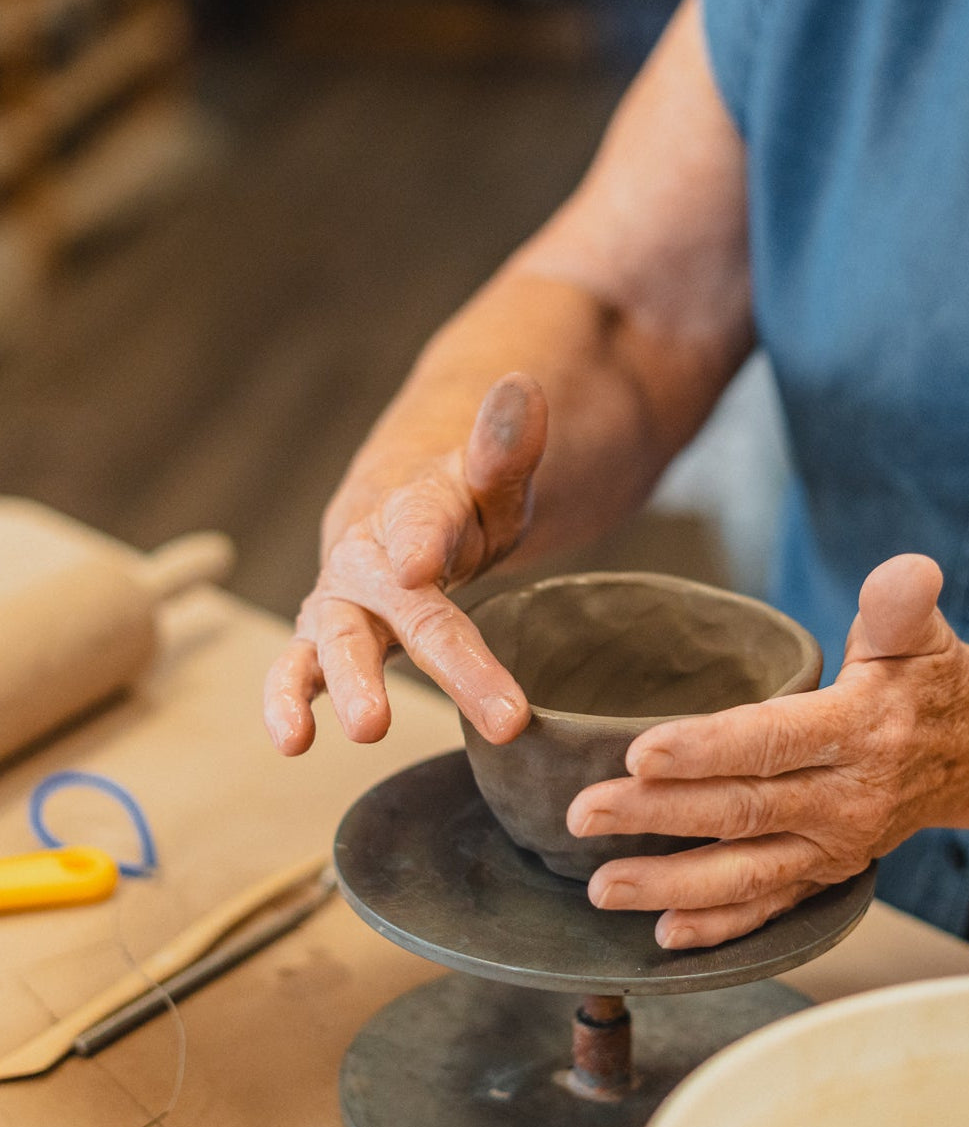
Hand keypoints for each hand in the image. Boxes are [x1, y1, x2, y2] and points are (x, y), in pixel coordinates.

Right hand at [263, 374, 547, 754]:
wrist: (401, 516)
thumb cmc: (460, 502)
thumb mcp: (495, 478)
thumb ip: (504, 448)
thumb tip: (524, 387)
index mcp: (418, 505)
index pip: (422, 518)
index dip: (420, 537)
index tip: (422, 562)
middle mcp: (369, 553)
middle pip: (406, 605)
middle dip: (449, 657)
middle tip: (500, 711)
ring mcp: (342, 599)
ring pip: (339, 639)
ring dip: (350, 681)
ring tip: (369, 727)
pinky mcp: (325, 636)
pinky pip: (297, 666)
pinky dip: (286, 698)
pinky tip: (291, 739)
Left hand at [565, 554, 968, 948]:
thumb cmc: (934, 686)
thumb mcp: (921, 637)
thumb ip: (900, 605)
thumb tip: (910, 569)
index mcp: (859, 731)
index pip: (774, 742)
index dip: (707, 749)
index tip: (639, 753)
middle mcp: (845, 799)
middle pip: (741, 810)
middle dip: (658, 816)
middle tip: (585, 814)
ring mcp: (834, 846)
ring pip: (746, 873)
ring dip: (671, 884)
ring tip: (601, 887)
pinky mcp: (826, 874)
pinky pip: (771, 907)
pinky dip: (719, 927)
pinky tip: (665, 935)